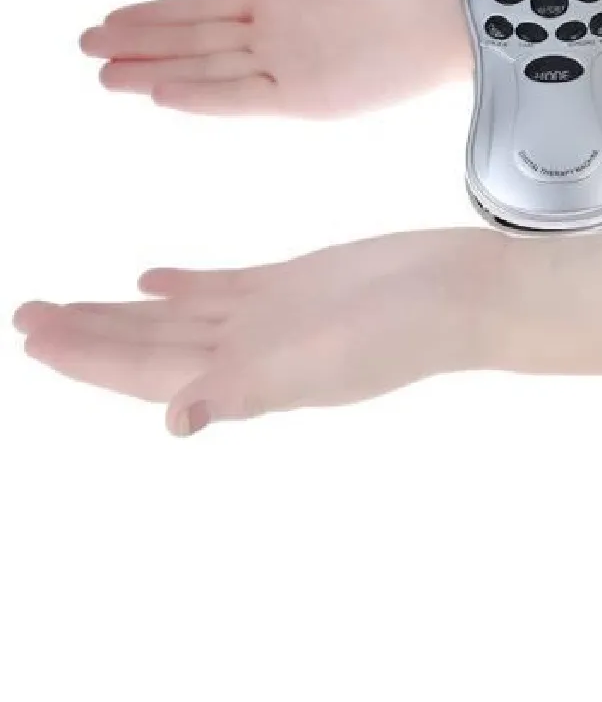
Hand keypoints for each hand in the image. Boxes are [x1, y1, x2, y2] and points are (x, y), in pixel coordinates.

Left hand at [13, 227, 508, 434]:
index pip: (148, 368)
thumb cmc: (400, 333)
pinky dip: (182, 287)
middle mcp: (249, 348)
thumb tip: (175, 422)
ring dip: (122, 312)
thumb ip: (247, 389)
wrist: (459, 293)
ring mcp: (270, 315)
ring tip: (69, 304)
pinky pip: (222, 287)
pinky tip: (152, 280)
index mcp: (249, 373)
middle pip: (150, 344)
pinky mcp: (294, 282)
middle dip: (88, 334)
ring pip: (177, 316)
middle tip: (28, 316)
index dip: (90, 357)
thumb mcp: (321, 364)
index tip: (35, 339)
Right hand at [80, 0, 470, 116]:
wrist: (455, 7)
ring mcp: (291, 67)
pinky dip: (203, 98)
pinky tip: (163, 95)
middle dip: (141, 46)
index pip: (201, 5)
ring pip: (208, 72)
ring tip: (107, 77)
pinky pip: (244, 99)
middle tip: (87, 50)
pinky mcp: (311, 98)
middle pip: (194, 41)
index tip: (109, 17)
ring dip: (158, 74)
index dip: (153, 12)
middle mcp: (277, 33)